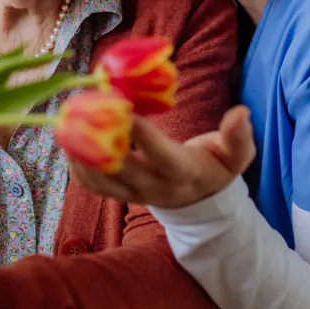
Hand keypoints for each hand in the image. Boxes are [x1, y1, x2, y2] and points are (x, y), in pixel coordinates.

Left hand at [70, 105, 255, 209]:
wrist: (199, 200)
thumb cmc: (216, 167)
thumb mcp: (235, 156)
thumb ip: (239, 137)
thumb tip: (242, 113)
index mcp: (184, 175)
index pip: (162, 157)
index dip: (144, 136)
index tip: (126, 110)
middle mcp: (155, 188)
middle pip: (123, 169)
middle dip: (100, 140)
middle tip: (84, 108)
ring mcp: (133, 194)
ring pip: (100, 179)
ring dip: (80, 152)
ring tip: (68, 120)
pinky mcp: (118, 194)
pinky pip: (91, 183)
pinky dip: (76, 162)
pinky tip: (68, 137)